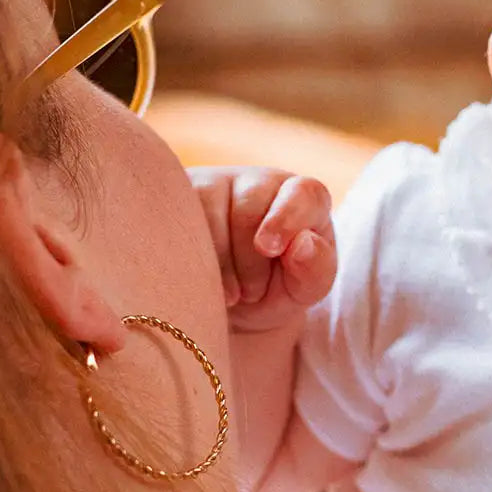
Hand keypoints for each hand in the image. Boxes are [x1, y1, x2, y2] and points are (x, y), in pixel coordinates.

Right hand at [189, 166, 335, 334]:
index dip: (286, 219)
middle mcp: (261, 183)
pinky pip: (176, 217)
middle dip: (249, 260)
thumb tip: (302, 243)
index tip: (269, 249)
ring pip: (209, 210)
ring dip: (217, 262)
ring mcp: (217, 185)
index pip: (304, 193)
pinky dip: (187, 256)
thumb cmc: (274, 292)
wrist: (227, 309)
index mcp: (302, 199)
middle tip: (250, 291)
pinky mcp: (180, 197)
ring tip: (227, 291)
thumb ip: (315, 269)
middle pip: (251, 205)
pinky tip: (196, 278)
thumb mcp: (303, 290)